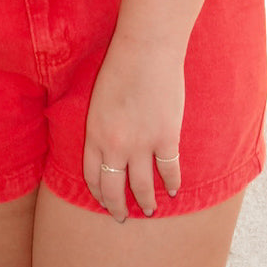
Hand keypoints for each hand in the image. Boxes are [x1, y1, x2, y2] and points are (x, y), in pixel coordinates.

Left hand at [83, 42, 184, 220]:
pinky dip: (172, 183)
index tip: (104, 200)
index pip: (92, 175)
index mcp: (94, 132)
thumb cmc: (120, 65)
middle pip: (114, 188)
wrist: (146, 49)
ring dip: (146, 202)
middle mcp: (115, 145)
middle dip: (118, 207)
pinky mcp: (166, 138)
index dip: (98, 192)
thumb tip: (111, 144)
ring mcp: (141, 144)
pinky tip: (174, 190)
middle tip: (123, 217)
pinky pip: (169, 170)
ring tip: (150, 210)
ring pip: (142, 187)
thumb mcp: (99, 98)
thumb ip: (102, 124)